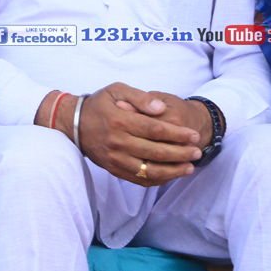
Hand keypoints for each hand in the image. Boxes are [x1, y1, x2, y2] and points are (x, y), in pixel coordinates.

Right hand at [43, 84, 202, 186]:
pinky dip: (158, 180)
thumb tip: (161, 108)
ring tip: (190, 167)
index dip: (178, 134)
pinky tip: (171, 174)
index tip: (193, 135)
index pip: (155, 131)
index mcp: (119, 121)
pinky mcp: (113, 169)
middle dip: (181, 153)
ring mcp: (115, 158)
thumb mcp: (117, 90)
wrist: (73, 124)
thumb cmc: (99, 104)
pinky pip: (140, 179)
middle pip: (156, 152)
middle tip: (197, 151)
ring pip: (150, 170)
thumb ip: (140, 97)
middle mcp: (116, 142)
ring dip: (173, 171)